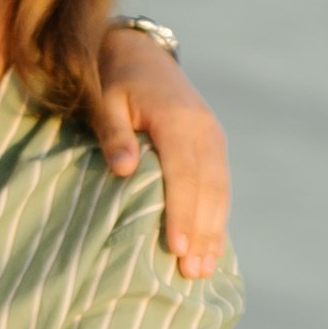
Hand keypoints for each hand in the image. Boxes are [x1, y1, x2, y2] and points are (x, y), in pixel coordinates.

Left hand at [93, 28, 228, 280]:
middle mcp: (204, 130)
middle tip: (192, 273)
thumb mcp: (106, 101)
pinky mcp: (215, 146)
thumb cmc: (117, 82)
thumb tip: (123, 170)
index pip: (184, 174)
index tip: (175, 248)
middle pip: (208, 189)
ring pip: (220, 192)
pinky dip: (217, 218)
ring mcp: (214, 138)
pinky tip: (212, 248)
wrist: (142, 55)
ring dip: (213, 232)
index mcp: (178, 120)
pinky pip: (220, 187)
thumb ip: (114, 134)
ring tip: (204, 270)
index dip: (181, 213)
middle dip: (201, 233)